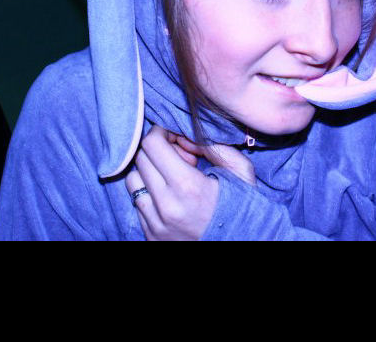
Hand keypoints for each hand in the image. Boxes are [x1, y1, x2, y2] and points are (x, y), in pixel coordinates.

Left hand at [125, 125, 255, 239]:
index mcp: (187, 185)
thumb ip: (213, 146)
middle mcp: (166, 205)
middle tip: (178, 157)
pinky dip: (149, 193)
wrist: (243, 243)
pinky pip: (137, 203)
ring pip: (133, 180)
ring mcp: (156, 224)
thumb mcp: (240, 171)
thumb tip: (183, 136)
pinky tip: (170, 196)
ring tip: (171, 178)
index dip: (160, 132)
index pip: (152, 144)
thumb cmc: (242, 206)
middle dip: (157, 150)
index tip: (172, 136)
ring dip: (149, 172)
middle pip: (141, 159)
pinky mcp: (151, 236)